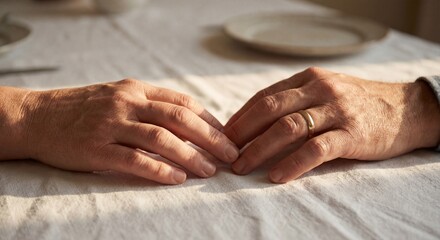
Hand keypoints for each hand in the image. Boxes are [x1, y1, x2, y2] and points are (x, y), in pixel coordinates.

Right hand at [5, 79, 238, 183]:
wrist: (38, 117)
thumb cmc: (84, 109)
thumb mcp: (118, 95)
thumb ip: (149, 104)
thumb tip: (187, 122)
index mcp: (135, 89)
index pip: (182, 102)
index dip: (209, 120)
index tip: (227, 136)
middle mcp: (127, 103)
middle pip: (179, 118)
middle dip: (210, 138)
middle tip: (230, 155)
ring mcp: (111, 125)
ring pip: (161, 139)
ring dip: (190, 156)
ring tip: (209, 171)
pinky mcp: (97, 149)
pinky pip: (134, 160)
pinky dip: (159, 169)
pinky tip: (177, 178)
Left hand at [224, 67, 439, 182]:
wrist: (407, 109)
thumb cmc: (358, 103)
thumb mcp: (326, 91)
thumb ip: (296, 101)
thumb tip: (257, 122)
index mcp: (308, 79)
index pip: (265, 96)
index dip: (241, 116)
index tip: (224, 135)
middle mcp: (319, 90)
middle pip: (270, 109)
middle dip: (242, 132)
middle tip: (225, 152)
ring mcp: (336, 110)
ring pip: (288, 128)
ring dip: (259, 148)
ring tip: (241, 166)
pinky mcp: (352, 134)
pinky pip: (316, 149)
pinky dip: (293, 163)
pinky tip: (277, 176)